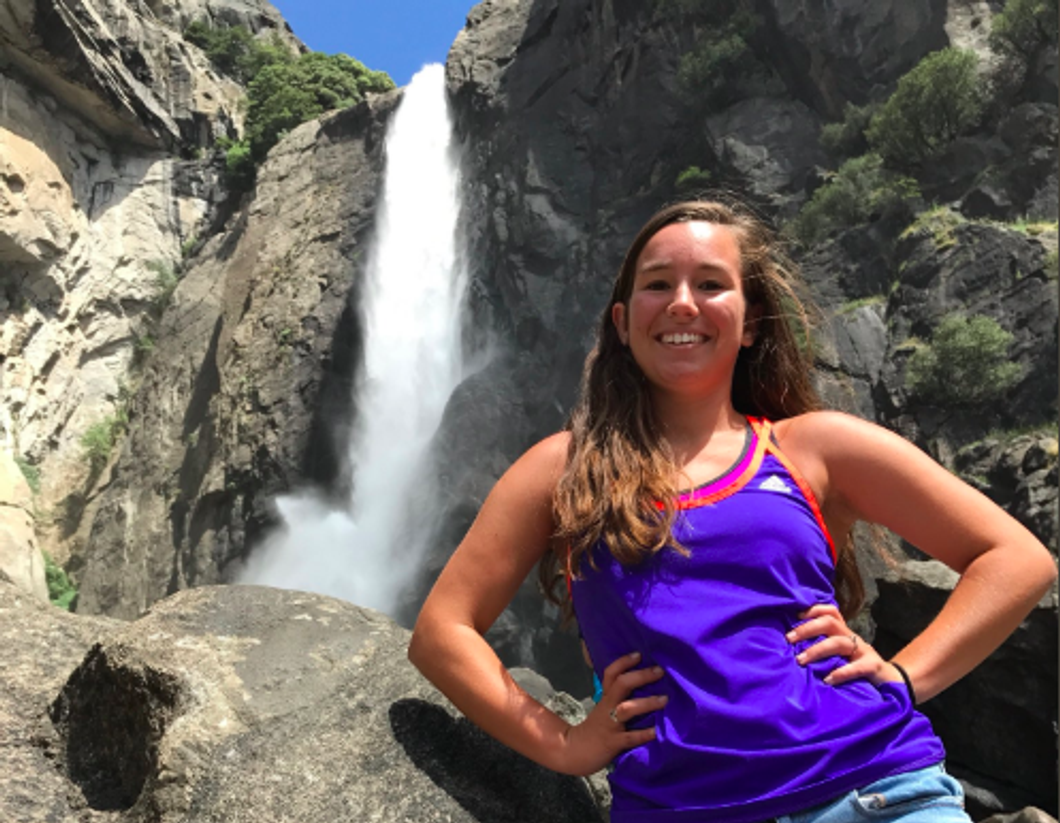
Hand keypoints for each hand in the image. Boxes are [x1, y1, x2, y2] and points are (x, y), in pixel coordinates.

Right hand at [558, 651, 665, 775]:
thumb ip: (618, 696)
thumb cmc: (596, 727)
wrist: (574, 751)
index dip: (623, 662)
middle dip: (640, 676)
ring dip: (646, 703)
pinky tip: (656, 732)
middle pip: (621, 685)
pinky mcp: (613, 742)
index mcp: (606, 698)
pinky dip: (643, 734)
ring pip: (626, 709)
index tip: (639, 654)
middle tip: (659, 671)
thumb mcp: (604, 707)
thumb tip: (641, 682)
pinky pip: (629, 738)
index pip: (611, 673)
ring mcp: (610, 725)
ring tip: (664, 699)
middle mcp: (607, 707)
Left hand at [786, 604, 904, 687]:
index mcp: (843, 632)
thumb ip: (821, 648)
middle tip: (789, 639)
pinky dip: (841, 672)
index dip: (813, 610)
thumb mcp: (839, 654)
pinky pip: (857, 667)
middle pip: (830, 623)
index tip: (795, 616)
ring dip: (817, 650)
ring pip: (839, 643)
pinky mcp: (873, 667)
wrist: (890, 681)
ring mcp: (863, 651)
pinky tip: (828, 680)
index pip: (830, 612)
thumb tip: (791, 646)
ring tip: (800, 660)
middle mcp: (852, 637)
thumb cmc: (856, 666)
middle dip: (808, 628)